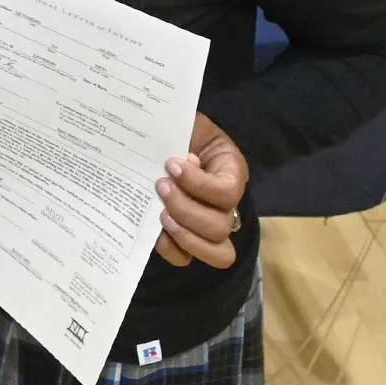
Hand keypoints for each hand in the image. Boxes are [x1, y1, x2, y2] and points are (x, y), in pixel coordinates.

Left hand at [152, 112, 248, 267]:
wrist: (163, 140)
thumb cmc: (178, 131)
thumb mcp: (186, 125)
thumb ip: (185, 136)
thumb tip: (176, 157)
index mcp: (231, 174)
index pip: (227, 192)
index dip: (199, 184)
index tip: (172, 165)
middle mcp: (227, 205)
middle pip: (220, 226)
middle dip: (186, 210)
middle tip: (160, 186)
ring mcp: (209, 226)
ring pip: (216, 252)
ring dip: (184, 235)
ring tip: (159, 214)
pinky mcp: (186, 238)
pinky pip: (187, 258)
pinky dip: (170, 248)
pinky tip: (153, 230)